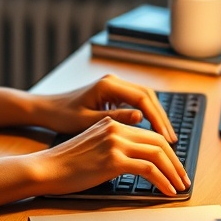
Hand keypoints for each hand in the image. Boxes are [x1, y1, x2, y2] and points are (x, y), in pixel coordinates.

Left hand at [34, 74, 177, 142]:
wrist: (47, 109)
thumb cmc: (62, 116)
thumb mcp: (88, 121)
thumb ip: (115, 119)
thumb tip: (142, 118)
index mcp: (108, 85)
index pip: (142, 99)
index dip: (157, 119)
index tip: (166, 137)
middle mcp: (113, 81)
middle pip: (147, 97)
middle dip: (161, 118)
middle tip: (172, 140)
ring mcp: (113, 86)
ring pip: (143, 99)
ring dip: (156, 117)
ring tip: (166, 138)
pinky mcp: (112, 93)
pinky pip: (135, 102)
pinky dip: (146, 116)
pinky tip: (151, 132)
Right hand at [36, 115, 189, 195]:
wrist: (46, 167)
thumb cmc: (66, 162)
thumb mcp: (93, 146)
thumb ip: (114, 146)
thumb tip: (136, 160)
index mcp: (111, 123)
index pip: (149, 134)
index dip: (167, 151)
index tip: (174, 166)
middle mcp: (116, 128)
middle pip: (158, 142)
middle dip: (176, 162)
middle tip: (183, 178)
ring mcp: (115, 143)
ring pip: (158, 154)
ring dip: (173, 173)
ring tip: (179, 186)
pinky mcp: (113, 160)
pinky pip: (148, 169)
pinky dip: (163, 181)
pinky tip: (167, 191)